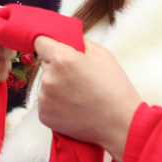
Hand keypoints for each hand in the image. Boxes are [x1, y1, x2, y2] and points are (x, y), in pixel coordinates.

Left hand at [34, 37, 140, 161]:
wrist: (121, 124)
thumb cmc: (115, 89)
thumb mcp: (103, 55)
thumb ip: (79, 42)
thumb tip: (64, 37)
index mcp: (62, 59)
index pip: (40, 41)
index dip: (50, 44)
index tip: (58, 50)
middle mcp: (49, 78)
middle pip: (44, 64)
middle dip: (57, 66)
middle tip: (78, 77)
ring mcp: (44, 98)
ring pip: (45, 84)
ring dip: (57, 86)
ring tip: (80, 95)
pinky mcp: (44, 115)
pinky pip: (46, 102)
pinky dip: (56, 104)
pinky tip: (75, 107)